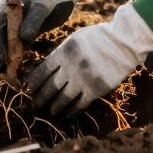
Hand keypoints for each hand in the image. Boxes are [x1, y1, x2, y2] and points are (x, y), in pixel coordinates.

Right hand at [0, 0, 91, 70]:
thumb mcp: (44, 6)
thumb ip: (34, 20)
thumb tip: (22, 39)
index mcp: (6, 5)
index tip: (0, 59)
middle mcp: (2, 14)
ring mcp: (7, 22)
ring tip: (0, 71)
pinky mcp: (15, 30)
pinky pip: (6, 43)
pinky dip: (5, 54)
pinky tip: (7, 66)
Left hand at [24, 3, 152, 115]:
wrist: (124, 41)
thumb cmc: (98, 38)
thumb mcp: (75, 39)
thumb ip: (61, 53)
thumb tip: (46, 69)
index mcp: (64, 51)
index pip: (43, 70)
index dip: (34, 82)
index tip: (28, 90)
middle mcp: (71, 66)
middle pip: (50, 86)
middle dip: (40, 98)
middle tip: (34, 105)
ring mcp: (84, 78)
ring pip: (63, 98)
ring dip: (54, 107)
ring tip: (50, 111)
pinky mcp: (96, 89)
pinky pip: (79, 104)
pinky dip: (71, 111)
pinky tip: (67, 114)